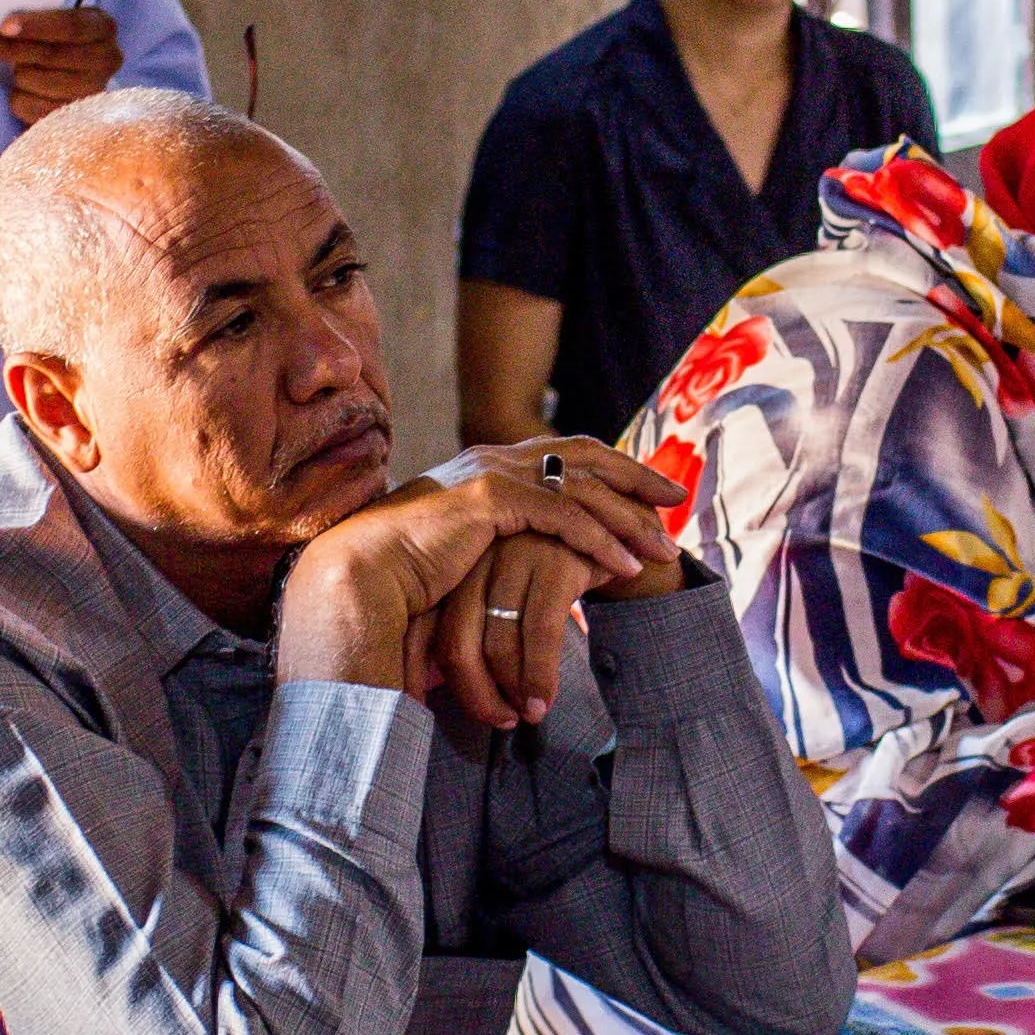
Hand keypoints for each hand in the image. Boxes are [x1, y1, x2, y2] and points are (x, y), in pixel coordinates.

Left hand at [0, 2, 125, 120]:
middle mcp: (108, 58)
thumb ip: (34, 18)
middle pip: (52, 54)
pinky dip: (19, 97)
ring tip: (17, 69)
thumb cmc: (57, 38)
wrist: (74, 72)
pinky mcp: (76, 119)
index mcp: (103, 27)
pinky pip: (33, 107)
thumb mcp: (53, 20)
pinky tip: (24, 90)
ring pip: (39, 81)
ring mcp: (94, 91)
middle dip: (9, 49)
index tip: (5, 25)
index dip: (37, 26)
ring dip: (17, 74)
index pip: (71, 26)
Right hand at [276, 441, 682, 709]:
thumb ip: (499, 551)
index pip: (563, 455)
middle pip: (585, 457)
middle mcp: (492, 457)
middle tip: (677, 496)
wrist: (358, 577)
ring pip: (582, 488)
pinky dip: (601, 540)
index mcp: (487, 466)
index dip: (611, 468)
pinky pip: (564, 516)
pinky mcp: (490, 497)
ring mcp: (491, 472)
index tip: (648, 488)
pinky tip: (626, 565)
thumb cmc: (404, 579)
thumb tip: (528, 572)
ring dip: (629, 517)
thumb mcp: (465, 557)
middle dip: (636, 476)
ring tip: (663, 546)